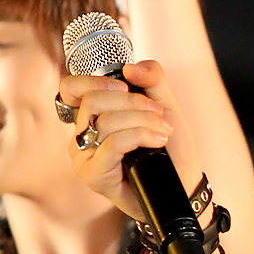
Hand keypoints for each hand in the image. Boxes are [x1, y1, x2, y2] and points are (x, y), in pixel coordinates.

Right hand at [59, 60, 203, 221]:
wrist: (183, 186)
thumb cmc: (172, 150)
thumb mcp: (166, 107)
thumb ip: (152, 80)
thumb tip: (130, 67)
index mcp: (93, 116)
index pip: (71, 89)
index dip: (94, 81)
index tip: (126, 86)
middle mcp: (82, 135)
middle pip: (92, 101)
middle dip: (133, 103)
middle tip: (159, 116)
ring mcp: (84, 156)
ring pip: (105, 122)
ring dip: (143, 122)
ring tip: (163, 133)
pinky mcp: (93, 174)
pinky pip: (113, 143)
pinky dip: (139, 136)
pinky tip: (157, 142)